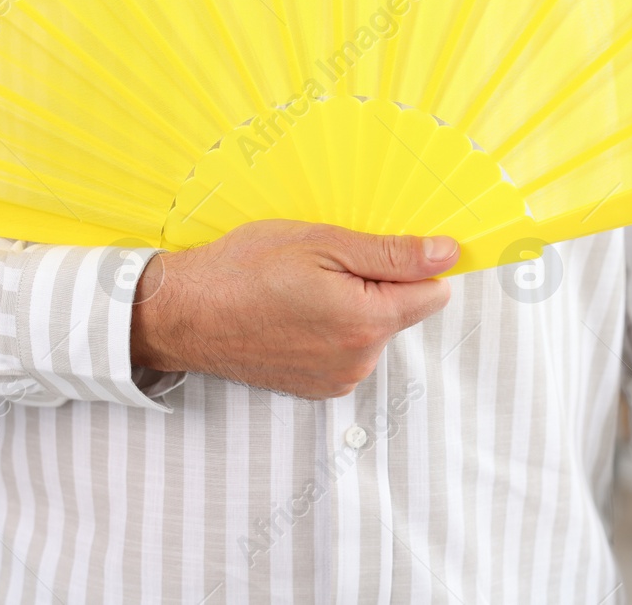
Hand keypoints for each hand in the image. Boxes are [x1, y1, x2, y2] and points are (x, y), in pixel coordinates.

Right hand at [129, 220, 457, 399]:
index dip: (414, 264)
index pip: (434, 292)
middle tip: (324, 264)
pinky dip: (331, 330)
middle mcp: (359, 360)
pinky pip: (348, 351)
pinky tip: (294, 313)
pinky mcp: (317, 388)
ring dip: (353, 308)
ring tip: (302, 289)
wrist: (184, 313)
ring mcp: (337, 380)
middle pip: (402, 312)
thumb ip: (391, 253)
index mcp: (366, 321)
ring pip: (373, 331)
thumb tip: (446, 254)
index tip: (382, 249)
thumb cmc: (244, 269)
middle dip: (378, 284)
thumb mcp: (321, 242)